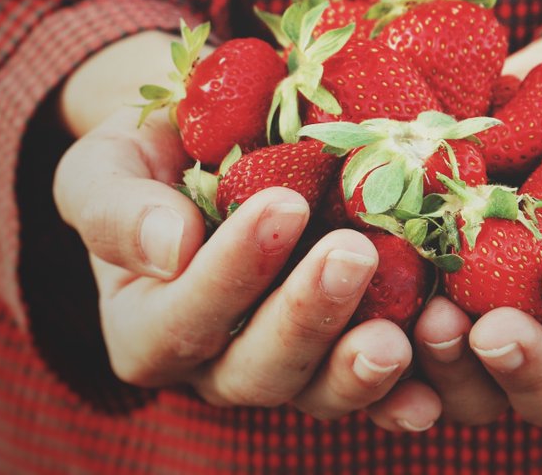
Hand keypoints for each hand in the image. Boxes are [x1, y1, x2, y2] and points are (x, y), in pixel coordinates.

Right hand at [51, 32, 442, 430]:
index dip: (231, 273)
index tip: (282, 204)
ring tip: (401, 333)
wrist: (210, 148)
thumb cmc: (150, 157)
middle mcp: (215, 364)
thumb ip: (117, 209)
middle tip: (354, 253)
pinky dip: (406, 394)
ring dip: (360, 368)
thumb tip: (169, 247)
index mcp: (147, 327)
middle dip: (308, 315)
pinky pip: (375, 392)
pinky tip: (435, 390)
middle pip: (258, 370)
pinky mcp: (341, 355)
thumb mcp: (106, 167)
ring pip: (320, 392)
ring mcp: (286, 367)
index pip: (182, 318)